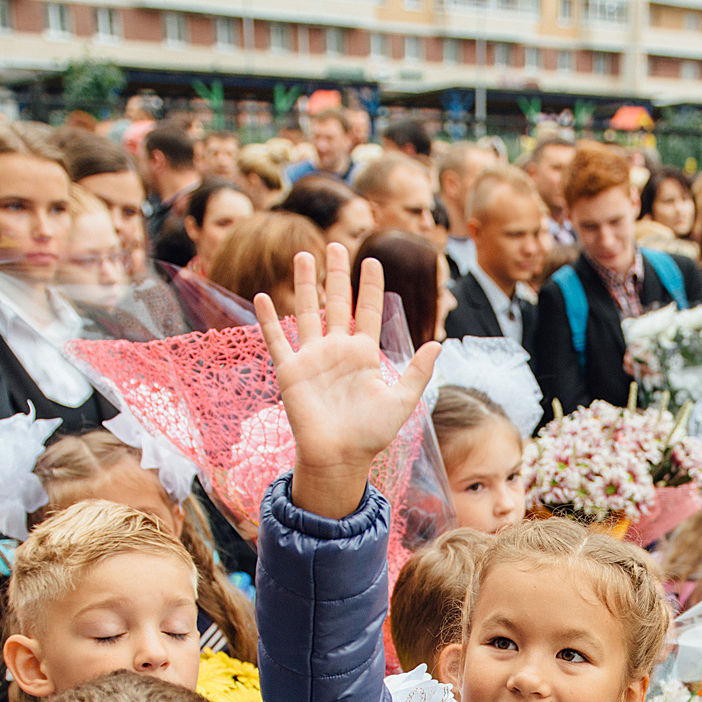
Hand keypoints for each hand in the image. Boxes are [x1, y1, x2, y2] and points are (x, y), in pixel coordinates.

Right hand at [256, 245, 437, 520]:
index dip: (369, 286)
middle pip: (336, 302)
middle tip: (336, 244)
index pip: (366, 311)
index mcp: (363, 354)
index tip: (371, 260)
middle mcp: (337, 350)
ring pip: (307, 312)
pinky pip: (277, 340)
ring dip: (305, 285)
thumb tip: (438, 343)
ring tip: (304, 256)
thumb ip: (418, 372)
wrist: (340, 457)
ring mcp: (312, 358)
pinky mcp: (290, 371)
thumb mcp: (402, 401)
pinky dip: (268, 320)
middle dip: (337, 274)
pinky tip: (262, 297)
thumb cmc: (371, 434)